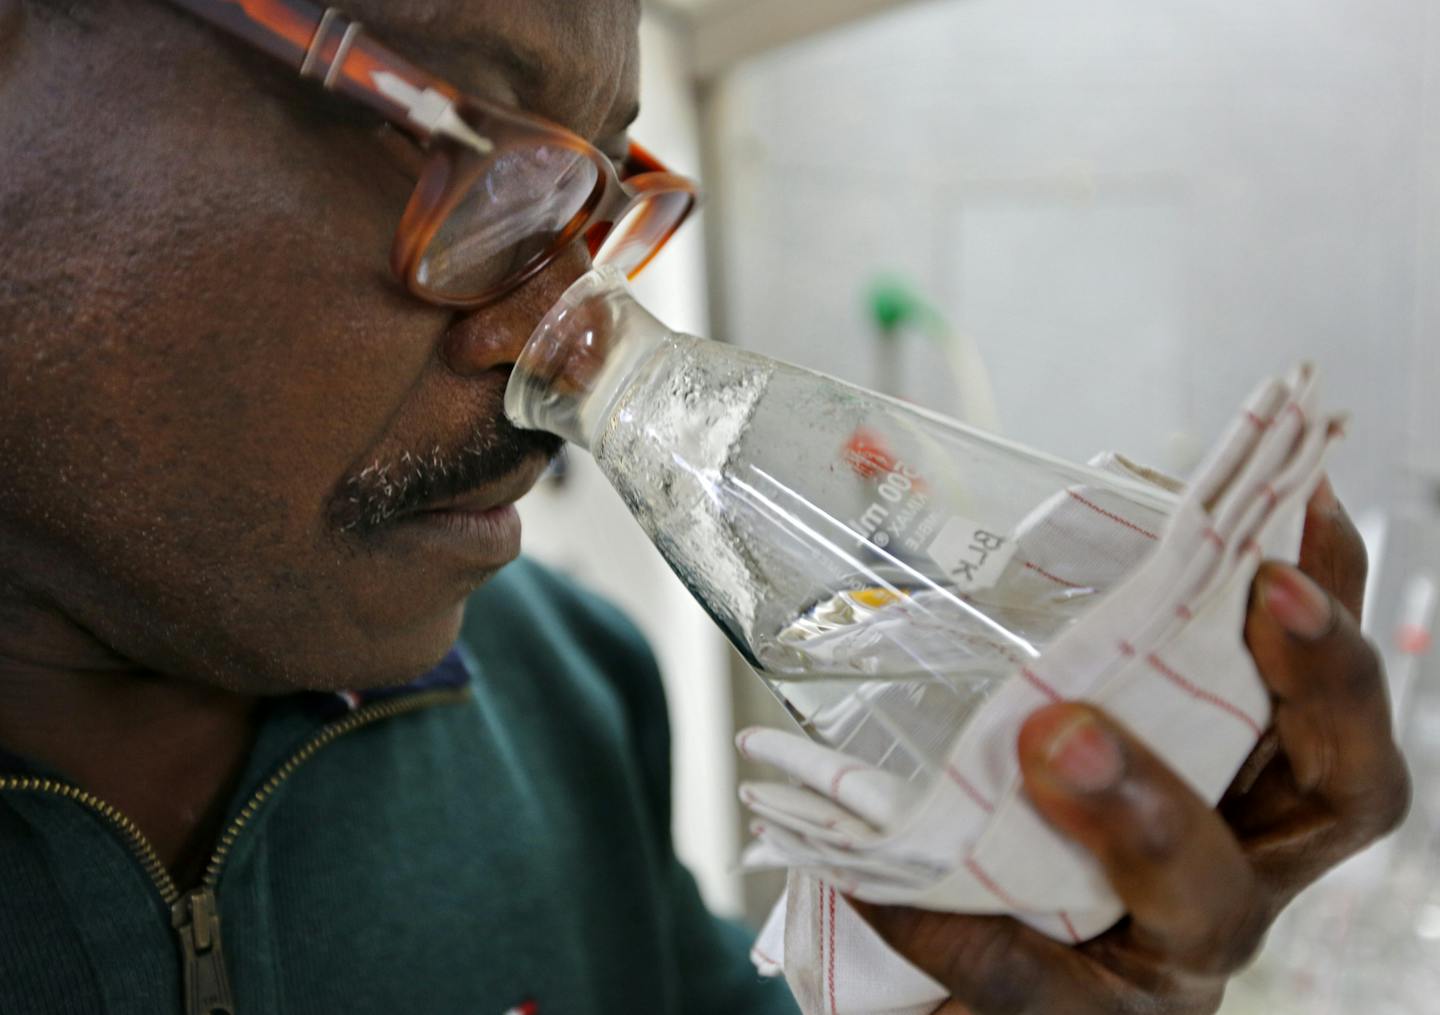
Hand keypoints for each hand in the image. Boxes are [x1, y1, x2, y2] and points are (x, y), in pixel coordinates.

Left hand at [850, 480, 1410, 1013]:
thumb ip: (1088, 642)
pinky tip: (880, 880)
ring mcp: (1170, 962)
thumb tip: (1097, 492)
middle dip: (1314, 686)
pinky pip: (1028, 982)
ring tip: (1056, 737)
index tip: (1305, 498)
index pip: (1332, 699)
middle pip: (1347, 794)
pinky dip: (952, 925)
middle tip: (1257, 591)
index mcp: (1249, 791)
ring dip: (1144, 806)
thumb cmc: (1018, 839)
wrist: (946, 967)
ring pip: (1210, 898)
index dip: (1338, 607)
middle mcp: (1241, 872)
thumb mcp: (1057, 724)